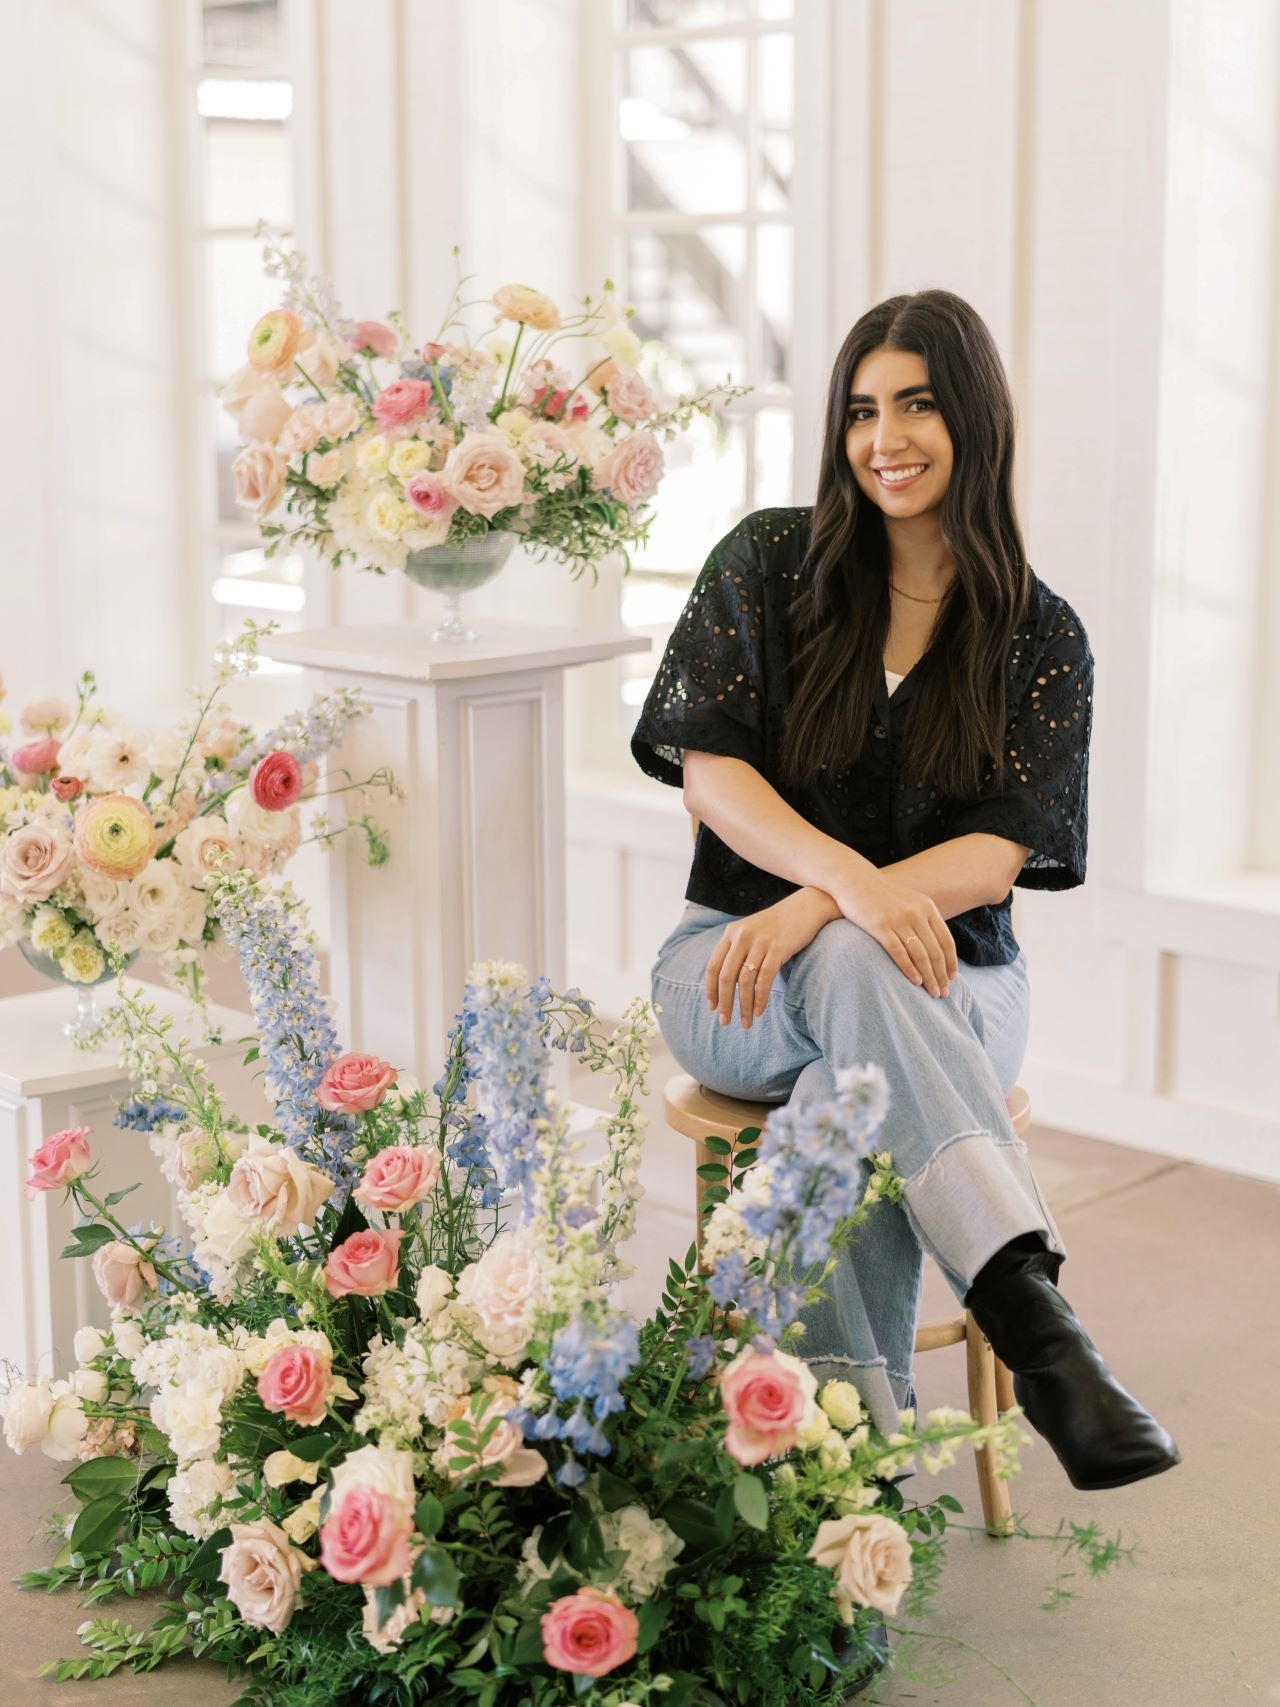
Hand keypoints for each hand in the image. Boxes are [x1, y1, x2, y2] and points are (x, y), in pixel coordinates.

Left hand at [705, 887, 839, 1027]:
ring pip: (744, 982)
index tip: (712, 1008)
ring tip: (746, 1023)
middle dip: (724, 1003)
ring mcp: (760, 943)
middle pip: (726, 977)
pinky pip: (764, 979)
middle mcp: (742, 936)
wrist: (807, 906)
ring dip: (743, 1006)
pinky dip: (760, 998)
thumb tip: (727, 982)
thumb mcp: (752, 932)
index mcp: (731, 933)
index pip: (713, 966)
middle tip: (725, 1022)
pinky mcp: (778, 949)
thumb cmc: (779, 924)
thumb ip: (738, 950)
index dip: (710, 989)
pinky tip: (759, 1011)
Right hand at [829, 863, 957, 997]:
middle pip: (935, 951)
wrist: (853, 879)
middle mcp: (916, 913)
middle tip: (943, 993)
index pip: (946, 941)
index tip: (952, 978)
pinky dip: (909, 969)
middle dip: (941, 975)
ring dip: (929, 977)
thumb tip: (934, 944)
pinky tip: (915, 981)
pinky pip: (899, 952)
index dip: (951, 962)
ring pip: (920, 955)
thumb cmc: (880, 894)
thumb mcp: (908, 901)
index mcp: (927, 908)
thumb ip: (922, 918)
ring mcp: (898, 919)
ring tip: (932, 993)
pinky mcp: (880, 926)